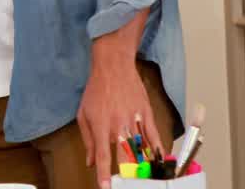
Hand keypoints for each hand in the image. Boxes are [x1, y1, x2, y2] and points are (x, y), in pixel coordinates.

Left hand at [78, 58, 161, 188]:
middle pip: (126, 157)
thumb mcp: (84, 114)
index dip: (104, 174)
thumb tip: (91, 162)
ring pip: (143, 148)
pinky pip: (155, 136)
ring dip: (145, 165)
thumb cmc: (96, 90)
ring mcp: (134, 120)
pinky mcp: (147, 114)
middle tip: (128, 184)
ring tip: (147, 178)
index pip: (103, 156)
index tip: (106, 187)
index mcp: (101, 126)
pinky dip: (159, 149)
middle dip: (128, 175)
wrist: (113, 68)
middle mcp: (118, 125)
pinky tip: (160, 160)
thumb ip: (88, 140)